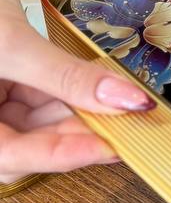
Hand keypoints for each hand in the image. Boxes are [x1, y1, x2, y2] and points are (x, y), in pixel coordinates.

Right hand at [0, 0, 151, 185]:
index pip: (12, 158)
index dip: (62, 156)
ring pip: (42, 123)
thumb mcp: (11, 44)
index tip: (111, 147)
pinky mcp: (10, 79)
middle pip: (29, 145)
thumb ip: (65, 76)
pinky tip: (103, 87)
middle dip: (78, 135)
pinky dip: (74, 93)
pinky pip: (45, 97)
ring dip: (82, 114)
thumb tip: (125, 100)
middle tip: (127, 125)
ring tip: (121, 105)